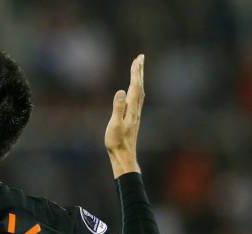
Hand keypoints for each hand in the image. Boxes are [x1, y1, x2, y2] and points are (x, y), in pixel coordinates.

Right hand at [104, 54, 144, 177]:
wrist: (124, 155)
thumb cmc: (116, 142)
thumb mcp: (114, 124)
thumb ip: (118, 107)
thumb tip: (121, 91)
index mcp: (131, 109)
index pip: (135, 86)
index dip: (135, 72)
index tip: (137, 59)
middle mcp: (136, 109)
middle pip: (139, 86)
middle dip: (139, 72)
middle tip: (140, 58)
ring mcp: (135, 114)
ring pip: (139, 92)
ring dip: (139, 79)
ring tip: (138, 69)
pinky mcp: (133, 118)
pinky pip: (137, 99)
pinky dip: (137, 89)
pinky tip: (135, 91)